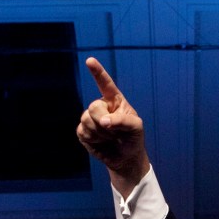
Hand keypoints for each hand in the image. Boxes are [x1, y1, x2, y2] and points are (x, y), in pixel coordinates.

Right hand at [76, 57, 149, 196]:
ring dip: (101, 133)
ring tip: (110, 137)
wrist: (125, 157)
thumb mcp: (136, 128)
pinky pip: (83, 131)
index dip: (98, 72)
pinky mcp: (83, 131)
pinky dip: (94, 139)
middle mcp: (101, 106)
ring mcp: (90, 118)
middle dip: (104, 121)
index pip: (106, 84)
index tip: (90, 61)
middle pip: (94, 107)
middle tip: (114, 132)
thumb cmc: (133, 138)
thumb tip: (103, 121)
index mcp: (115, 101)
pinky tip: (101, 142)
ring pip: (87, 119)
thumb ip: (122, 121)